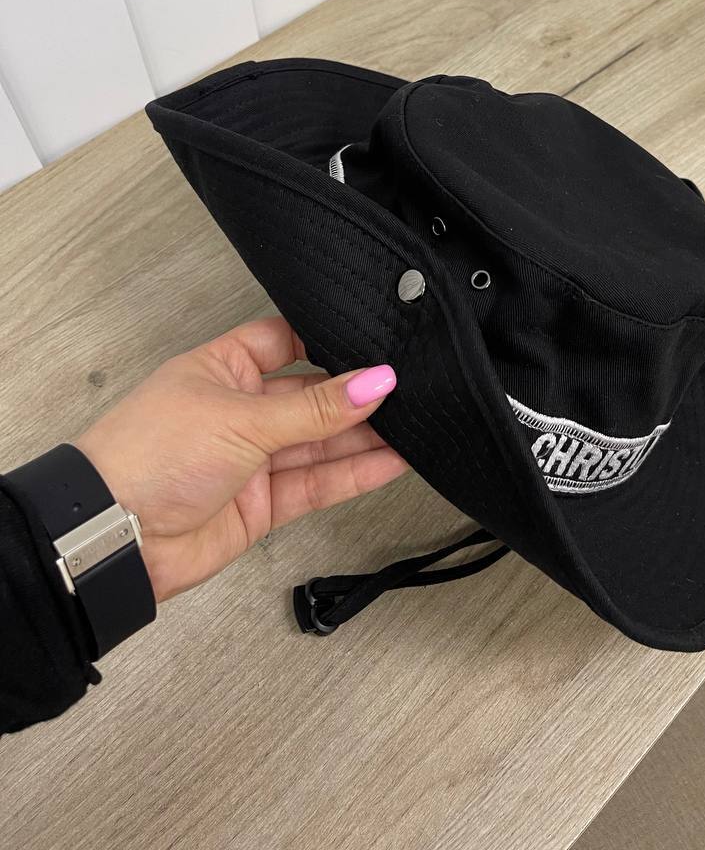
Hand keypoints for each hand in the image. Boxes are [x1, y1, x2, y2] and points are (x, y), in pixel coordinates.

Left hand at [74, 317, 405, 602]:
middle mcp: (238, 410)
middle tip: (407, 390)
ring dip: (364, 437)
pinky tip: (390, 462)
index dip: (326, 342)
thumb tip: (375, 381)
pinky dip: (353, 474)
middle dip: (355, 396)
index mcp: (222, 368)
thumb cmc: (149, 455)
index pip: (284, 343)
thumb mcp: (243, 417)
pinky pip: (315, 484)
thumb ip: (317, 408)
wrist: (113, 538)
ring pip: (319, 443)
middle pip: (310, 397)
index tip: (373, 343)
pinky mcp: (260, 505)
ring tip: (414, 426)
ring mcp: (250, 460)